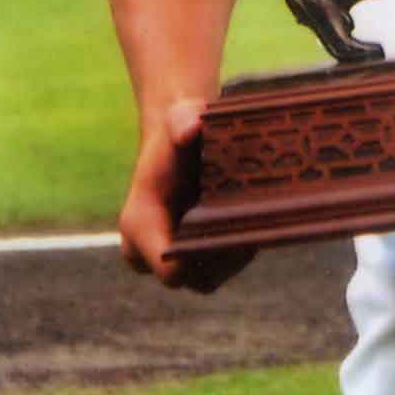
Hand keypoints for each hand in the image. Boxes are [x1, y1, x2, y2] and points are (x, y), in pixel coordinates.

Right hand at [119, 98, 255, 293]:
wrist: (179, 138)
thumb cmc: (178, 128)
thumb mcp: (180, 116)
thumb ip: (183, 121)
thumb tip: (192, 129)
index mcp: (139, 222)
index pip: (166, 266)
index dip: (196, 261)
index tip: (227, 236)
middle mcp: (147, 249)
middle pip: (192, 277)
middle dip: (224, 258)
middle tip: (252, 231)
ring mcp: (170, 257)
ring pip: (208, 278)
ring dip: (234, 257)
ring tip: (255, 226)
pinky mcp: (191, 256)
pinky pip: (216, 270)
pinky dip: (236, 253)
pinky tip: (253, 226)